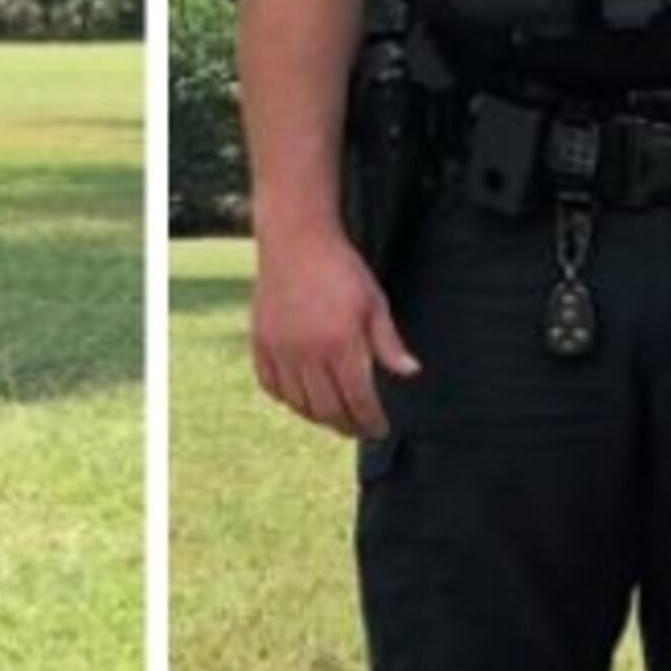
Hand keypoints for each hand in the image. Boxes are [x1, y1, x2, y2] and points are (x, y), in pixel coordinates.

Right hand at [251, 229, 419, 440]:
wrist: (296, 241)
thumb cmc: (341, 270)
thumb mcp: (374, 302)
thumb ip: (388, 342)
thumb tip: (409, 372)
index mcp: (341, 344)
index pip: (358, 400)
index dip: (370, 421)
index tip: (379, 429)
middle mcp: (307, 352)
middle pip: (327, 409)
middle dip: (346, 425)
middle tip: (358, 428)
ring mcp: (280, 349)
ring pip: (298, 403)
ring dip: (317, 416)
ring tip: (332, 416)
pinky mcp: (260, 342)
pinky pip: (270, 385)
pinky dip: (287, 398)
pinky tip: (301, 398)